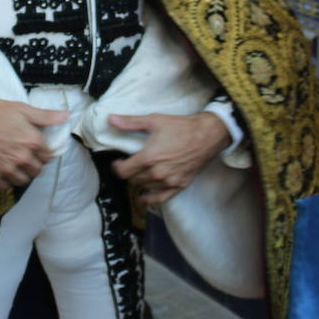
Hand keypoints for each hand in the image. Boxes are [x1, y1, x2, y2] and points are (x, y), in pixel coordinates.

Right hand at [0, 97, 68, 186]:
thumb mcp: (21, 109)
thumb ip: (45, 116)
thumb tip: (66, 116)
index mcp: (32, 142)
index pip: (48, 156)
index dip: (44, 151)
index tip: (37, 147)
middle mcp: (22, 158)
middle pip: (38, 170)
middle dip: (35, 163)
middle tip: (27, 155)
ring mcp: (7, 169)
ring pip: (24, 180)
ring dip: (23, 174)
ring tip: (17, 165)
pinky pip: (6, 186)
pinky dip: (7, 181)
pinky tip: (5, 171)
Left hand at [109, 110, 229, 206]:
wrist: (207, 136)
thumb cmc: (181, 127)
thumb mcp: (154, 121)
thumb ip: (130, 123)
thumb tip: (111, 119)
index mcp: (148, 158)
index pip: (123, 171)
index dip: (117, 167)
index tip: (118, 162)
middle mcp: (157, 173)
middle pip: (133, 180)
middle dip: (129, 173)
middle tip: (130, 166)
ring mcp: (168, 181)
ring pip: (145, 188)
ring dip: (139, 182)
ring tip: (139, 175)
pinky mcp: (179, 186)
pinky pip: (160, 199)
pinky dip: (150, 199)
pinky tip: (145, 197)